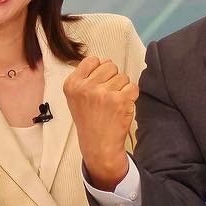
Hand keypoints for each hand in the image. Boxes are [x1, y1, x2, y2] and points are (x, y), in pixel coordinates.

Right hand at [63, 55, 136, 189]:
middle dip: (112, 78)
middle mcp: (86, 87)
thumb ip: (86, 77)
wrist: (98, 145)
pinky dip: (131, 96)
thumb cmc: (88, 120)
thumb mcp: (76, 97)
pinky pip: (133, 87)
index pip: (92, 60)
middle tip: (107, 96)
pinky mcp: (120, 100)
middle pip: (110, 65)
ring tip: (113, 103)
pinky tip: (122, 107)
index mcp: (72, 84)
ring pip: (123, 76)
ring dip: (122, 88)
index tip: (98, 84)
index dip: (99, 70)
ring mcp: (103, 93)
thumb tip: (106, 61)